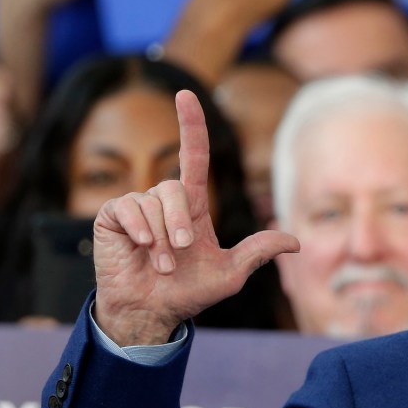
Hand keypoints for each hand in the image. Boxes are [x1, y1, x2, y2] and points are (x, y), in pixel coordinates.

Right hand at [92, 90, 299, 345]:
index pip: (192, 157)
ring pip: (153, 201)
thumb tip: (296, 241)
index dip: (191, 126)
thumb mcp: (231, 272)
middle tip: (179, 253)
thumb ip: (259, 251)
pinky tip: (139, 248)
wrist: (153, 312)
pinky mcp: (112, 217)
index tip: (187, 95)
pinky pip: (126, 208)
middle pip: (175, 188)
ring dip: (160, 237)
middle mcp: (164, 202)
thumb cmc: (190, 293)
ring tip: (161, 263)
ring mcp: (137, 207)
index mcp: (192, 208)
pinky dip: (138, 230)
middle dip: (179, 223)